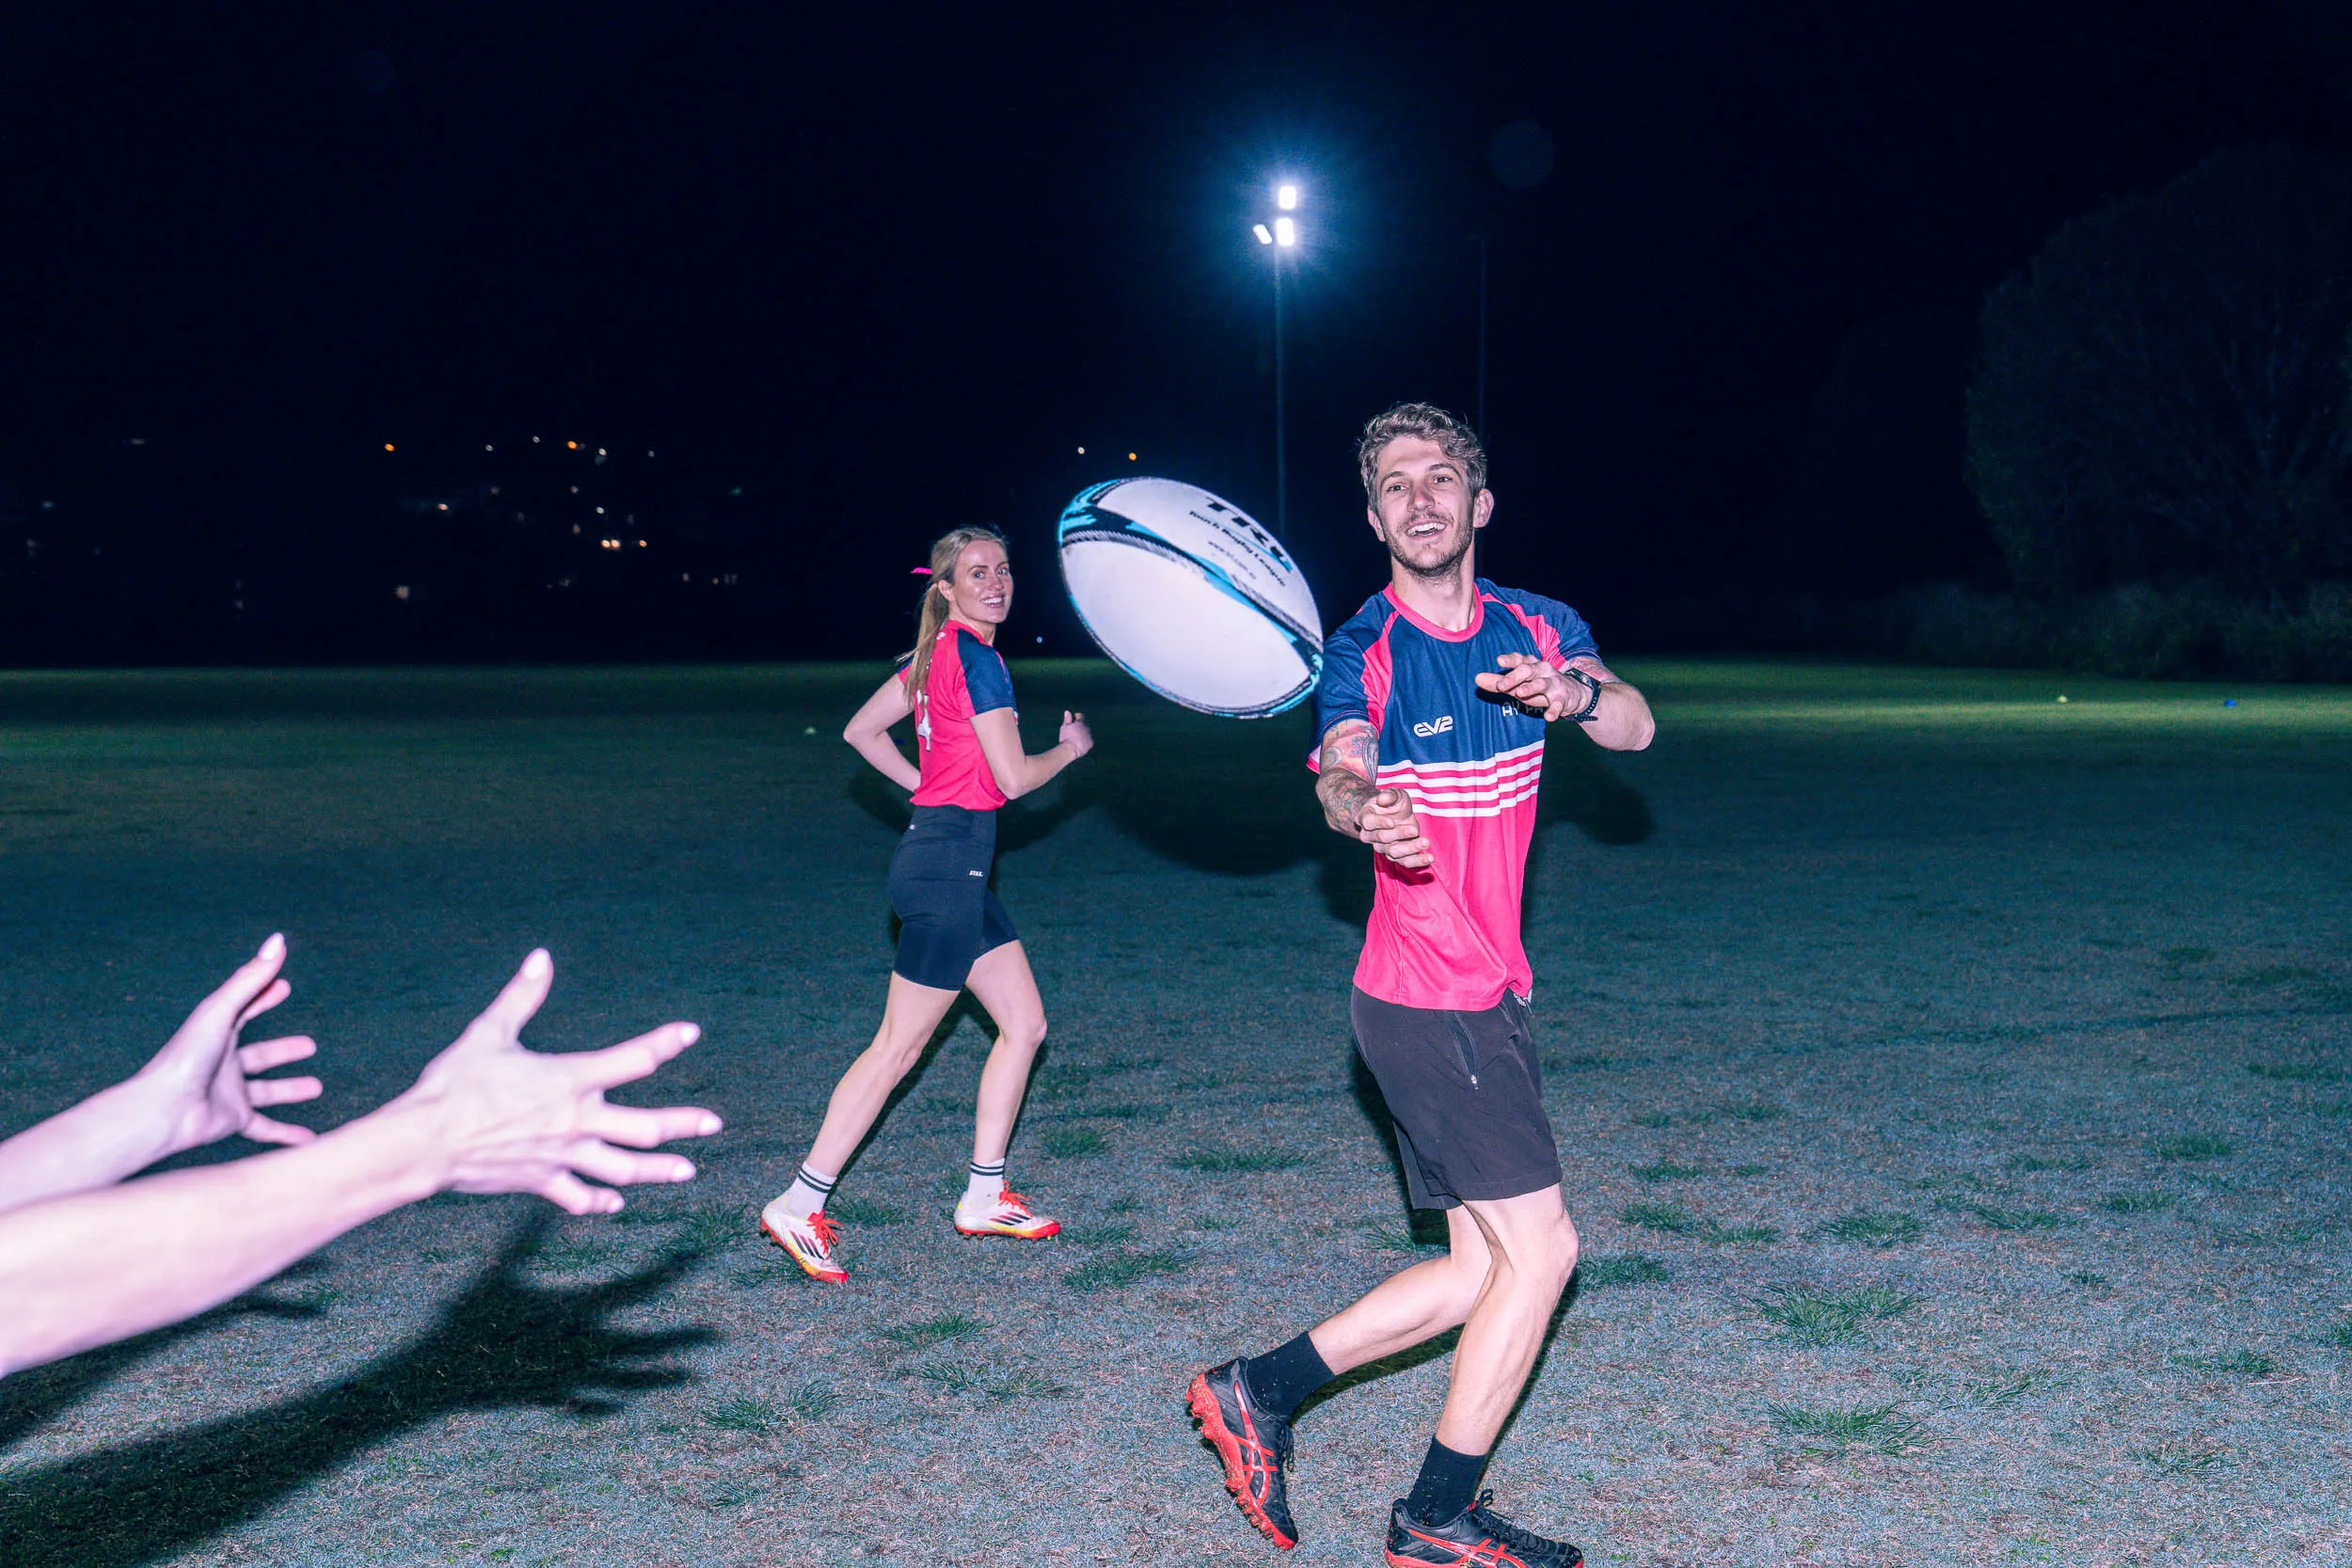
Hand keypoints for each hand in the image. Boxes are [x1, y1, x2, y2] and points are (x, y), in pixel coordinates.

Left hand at [135, 933, 323, 1155]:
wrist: (164, 1109)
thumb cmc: (186, 1057)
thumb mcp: (221, 1011)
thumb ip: (251, 978)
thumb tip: (279, 940)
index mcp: (217, 1035)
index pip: (244, 1011)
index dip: (262, 997)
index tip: (283, 985)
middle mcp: (223, 1064)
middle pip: (259, 1055)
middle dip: (283, 1050)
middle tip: (310, 1045)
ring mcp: (228, 1093)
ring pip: (266, 1092)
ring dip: (289, 1089)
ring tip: (317, 1087)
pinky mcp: (232, 1119)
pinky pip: (264, 1128)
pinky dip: (286, 1134)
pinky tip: (308, 1140)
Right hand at [388, 951, 719, 1214]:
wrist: (424, 1142)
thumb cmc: (454, 1084)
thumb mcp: (489, 1032)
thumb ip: (521, 996)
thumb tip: (540, 956)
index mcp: (569, 1079)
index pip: (632, 1059)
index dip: (664, 1043)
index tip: (690, 1034)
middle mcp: (575, 1121)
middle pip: (645, 1128)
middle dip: (683, 1124)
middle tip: (714, 1123)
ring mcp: (562, 1156)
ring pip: (622, 1170)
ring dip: (658, 1171)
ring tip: (687, 1172)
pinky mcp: (540, 1183)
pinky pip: (578, 1197)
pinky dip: (599, 1202)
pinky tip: (614, 1204)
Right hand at [1058, 710, 1092, 757]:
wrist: (1071, 750)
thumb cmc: (1066, 737)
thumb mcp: (1064, 727)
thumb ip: (1067, 719)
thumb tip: (1067, 711)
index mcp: (1080, 722)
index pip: (1081, 715)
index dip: (1077, 716)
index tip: (1074, 717)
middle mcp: (1087, 727)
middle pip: (1085, 723)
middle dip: (1081, 724)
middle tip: (1075, 727)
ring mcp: (1090, 735)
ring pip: (1088, 731)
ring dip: (1084, 732)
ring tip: (1078, 735)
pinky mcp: (1091, 743)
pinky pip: (1089, 739)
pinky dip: (1086, 739)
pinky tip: (1081, 742)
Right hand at [1356, 786, 1432, 869]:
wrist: (1395, 814)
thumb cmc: (1392, 802)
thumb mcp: (1393, 794)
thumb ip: (1389, 795)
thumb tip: (1383, 799)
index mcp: (1365, 818)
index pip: (1369, 822)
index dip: (1380, 823)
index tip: (1391, 822)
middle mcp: (1370, 836)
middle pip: (1382, 838)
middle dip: (1400, 834)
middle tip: (1414, 830)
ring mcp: (1382, 848)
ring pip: (1393, 852)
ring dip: (1410, 848)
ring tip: (1425, 842)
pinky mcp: (1396, 855)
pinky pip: (1404, 862)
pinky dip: (1417, 861)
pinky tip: (1429, 858)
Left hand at [1474, 652, 1588, 719]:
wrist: (1572, 694)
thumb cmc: (1538, 687)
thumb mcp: (1519, 685)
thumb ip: (1498, 682)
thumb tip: (1477, 678)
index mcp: (1531, 665)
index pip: (1519, 659)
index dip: (1510, 659)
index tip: (1499, 660)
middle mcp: (1542, 670)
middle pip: (1528, 670)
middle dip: (1514, 677)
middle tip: (1501, 685)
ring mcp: (1553, 683)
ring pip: (1542, 683)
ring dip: (1531, 687)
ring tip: (1520, 693)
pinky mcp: (1563, 698)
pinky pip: (1558, 704)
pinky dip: (1554, 710)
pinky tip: (1549, 717)